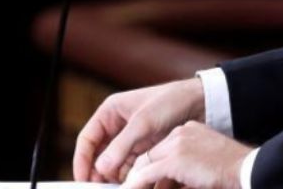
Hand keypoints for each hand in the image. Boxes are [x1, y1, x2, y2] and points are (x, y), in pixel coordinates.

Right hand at [73, 78, 205, 182]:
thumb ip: (121, 146)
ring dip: (114, 176)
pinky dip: (129, 175)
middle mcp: (118, 125)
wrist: (201, 103)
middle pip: (98, 154)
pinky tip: (133, 183)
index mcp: (111, 111)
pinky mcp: (144, 148)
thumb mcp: (144, 123)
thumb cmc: (171, 102)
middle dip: (98, 172)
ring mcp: (131, 138)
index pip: (88, 139)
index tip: (82, 180)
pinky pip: (130, 165)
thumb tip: (101, 168)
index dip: (82, 160)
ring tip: (118, 188)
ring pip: (114, 163)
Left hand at [120, 121, 250, 188]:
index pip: (161, 149)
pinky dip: (136, 185)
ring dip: (136, 182)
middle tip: (130, 187)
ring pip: (145, 164)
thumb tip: (162, 182)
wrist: (246, 169)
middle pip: (150, 155)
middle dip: (139, 174)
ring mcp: (177, 144)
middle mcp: (181, 133)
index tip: (141, 181)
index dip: (149, 167)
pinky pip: (146, 174)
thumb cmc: (231, 171)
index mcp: (189, 131)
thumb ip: (185, 169)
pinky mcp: (175, 159)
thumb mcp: (204, 164)